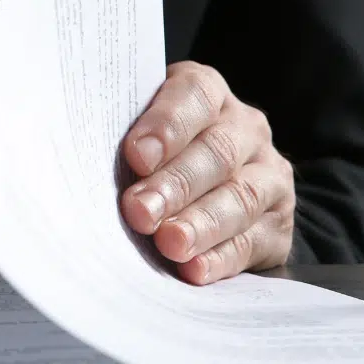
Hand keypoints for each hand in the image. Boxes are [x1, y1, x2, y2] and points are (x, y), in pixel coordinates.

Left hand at [119, 62, 294, 283]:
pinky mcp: (278, 223)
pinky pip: (254, 240)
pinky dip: (222, 257)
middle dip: (174, 185)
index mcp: (208, 94)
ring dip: (201, 223)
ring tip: (170, 244)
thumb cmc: (158, 155)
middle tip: (139, 212)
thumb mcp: (142, 136)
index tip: (136, 156)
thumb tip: (85, 169)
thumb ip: (128, 145)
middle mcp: (245, 128)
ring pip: (240, 197)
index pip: (194, 95)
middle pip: (215, 152)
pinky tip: (195, 269)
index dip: (166, 125)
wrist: (213, 188)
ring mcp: (269, 174)